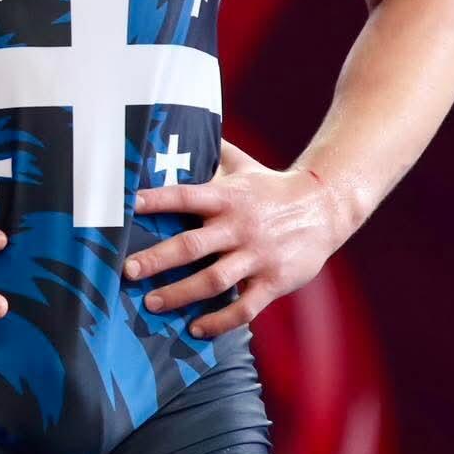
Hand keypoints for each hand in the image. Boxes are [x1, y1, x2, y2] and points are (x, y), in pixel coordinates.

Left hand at [125, 141, 343, 338]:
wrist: (326, 207)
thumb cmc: (273, 187)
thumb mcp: (244, 165)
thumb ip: (214, 153)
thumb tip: (183, 124)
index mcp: (229, 196)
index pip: (187, 195)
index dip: (158, 199)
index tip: (128, 205)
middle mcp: (240, 226)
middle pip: (193, 245)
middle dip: (158, 259)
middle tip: (127, 270)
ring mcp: (257, 256)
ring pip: (214, 280)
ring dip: (180, 294)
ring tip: (151, 303)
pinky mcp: (273, 281)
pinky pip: (244, 308)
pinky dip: (219, 322)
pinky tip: (195, 329)